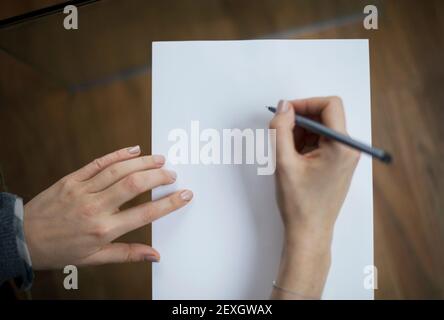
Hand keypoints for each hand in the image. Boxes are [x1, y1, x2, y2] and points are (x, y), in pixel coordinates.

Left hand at [23, 146, 192, 269]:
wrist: (23, 238)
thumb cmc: (60, 250)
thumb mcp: (94, 259)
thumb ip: (127, 254)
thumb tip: (155, 256)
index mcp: (104, 230)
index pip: (145, 213)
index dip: (169, 203)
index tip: (185, 194)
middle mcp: (96, 207)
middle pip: (135, 185)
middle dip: (159, 177)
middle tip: (172, 174)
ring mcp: (83, 190)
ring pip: (119, 170)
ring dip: (143, 162)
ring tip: (160, 159)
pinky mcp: (72, 179)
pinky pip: (99, 163)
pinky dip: (118, 154)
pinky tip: (134, 150)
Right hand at [269, 97, 359, 298]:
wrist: (309, 232)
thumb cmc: (299, 202)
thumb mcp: (283, 162)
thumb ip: (280, 129)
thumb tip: (283, 106)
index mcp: (341, 146)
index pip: (329, 105)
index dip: (305, 103)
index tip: (285, 113)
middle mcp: (349, 149)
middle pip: (325, 116)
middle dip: (300, 120)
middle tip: (279, 134)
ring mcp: (345, 157)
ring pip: (321, 129)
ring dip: (300, 133)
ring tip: (286, 154)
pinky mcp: (338, 164)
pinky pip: (321, 142)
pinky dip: (304, 144)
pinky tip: (293, 160)